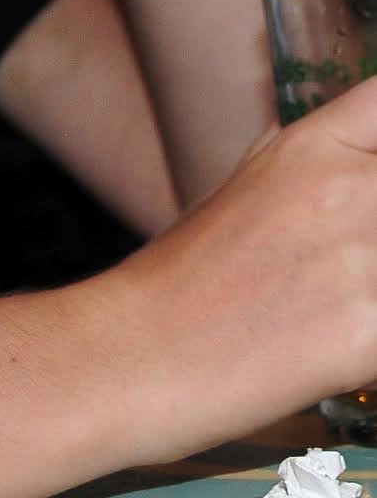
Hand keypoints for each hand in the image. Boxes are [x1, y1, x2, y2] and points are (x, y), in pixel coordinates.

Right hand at [111, 76, 376, 456]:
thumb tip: (363, 147)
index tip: (375, 161)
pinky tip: (351, 331)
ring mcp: (360, 263)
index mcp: (309, 150)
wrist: (143, 350)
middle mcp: (343, 194)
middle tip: (361, 244)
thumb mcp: (248, 182)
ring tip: (350, 287)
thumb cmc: (188, 273)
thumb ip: (315, 158)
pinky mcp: (369, 334)